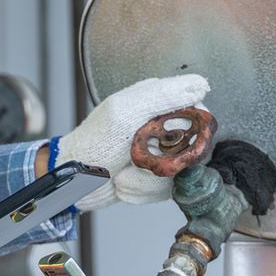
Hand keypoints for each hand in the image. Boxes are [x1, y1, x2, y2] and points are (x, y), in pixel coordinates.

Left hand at [58, 73, 210, 209]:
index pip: (198, 111)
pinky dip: (145, 190)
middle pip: (194, 146)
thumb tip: (200, 85)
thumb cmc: (93, 143)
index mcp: (158, 99)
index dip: (186, 131)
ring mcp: (163, 151)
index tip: (164, 140)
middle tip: (134, 158)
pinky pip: (169, 188)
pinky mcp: (159, 175)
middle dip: (162, 161)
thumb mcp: (125, 113)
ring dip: (148, 179)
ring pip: (182, 171)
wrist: (75, 181)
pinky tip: (125, 184)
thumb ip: (162, 96)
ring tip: (123, 174)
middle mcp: (165, 123)